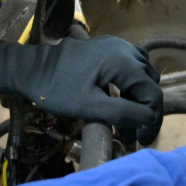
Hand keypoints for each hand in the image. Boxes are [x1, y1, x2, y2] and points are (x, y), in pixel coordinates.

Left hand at [0, 35, 163, 143]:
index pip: (153, 94)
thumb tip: (148, 119)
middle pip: (150, 84)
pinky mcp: (109, 46)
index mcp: (124, 63)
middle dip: (144, 110)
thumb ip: (122, 113)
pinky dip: (132, 82)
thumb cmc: (57, 89)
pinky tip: (119, 97)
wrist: (32, 68)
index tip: (140, 140)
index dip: (151, 121)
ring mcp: (118, 45)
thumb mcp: (90, 107)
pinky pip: (132, 64)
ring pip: (144, 73)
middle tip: (129, 132)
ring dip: (139, 96)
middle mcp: (126, 49)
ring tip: (125, 116)